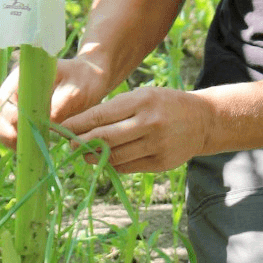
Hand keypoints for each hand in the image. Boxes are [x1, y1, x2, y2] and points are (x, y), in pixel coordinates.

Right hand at [0, 57, 108, 149]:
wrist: (91, 75)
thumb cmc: (84, 80)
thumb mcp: (75, 91)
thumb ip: (59, 107)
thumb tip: (44, 126)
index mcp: (23, 77)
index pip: (4, 102)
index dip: (10, 122)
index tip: (27, 135)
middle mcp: (14, 88)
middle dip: (7, 134)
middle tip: (27, 147)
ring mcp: (16, 100)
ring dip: (8, 138)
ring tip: (28, 149)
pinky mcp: (22, 111)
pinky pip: (9, 127)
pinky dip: (13, 139)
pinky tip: (28, 145)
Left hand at [61, 85, 210, 173]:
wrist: (202, 120)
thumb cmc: (165, 104)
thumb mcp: (143, 95)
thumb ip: (116, 110)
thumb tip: (83, 127)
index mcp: (142, 101)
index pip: (101, 115)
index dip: (77, 125)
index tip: (60, 129)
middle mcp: (149, 123)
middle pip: (105, 138)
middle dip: (81, 143)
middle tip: (68, 145)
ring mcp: (156, 145)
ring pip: (115, 156)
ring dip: (94, 157)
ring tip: (84, 154)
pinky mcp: (161, 163)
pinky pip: (128, 167)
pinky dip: (113, 164)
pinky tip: (106, 160)